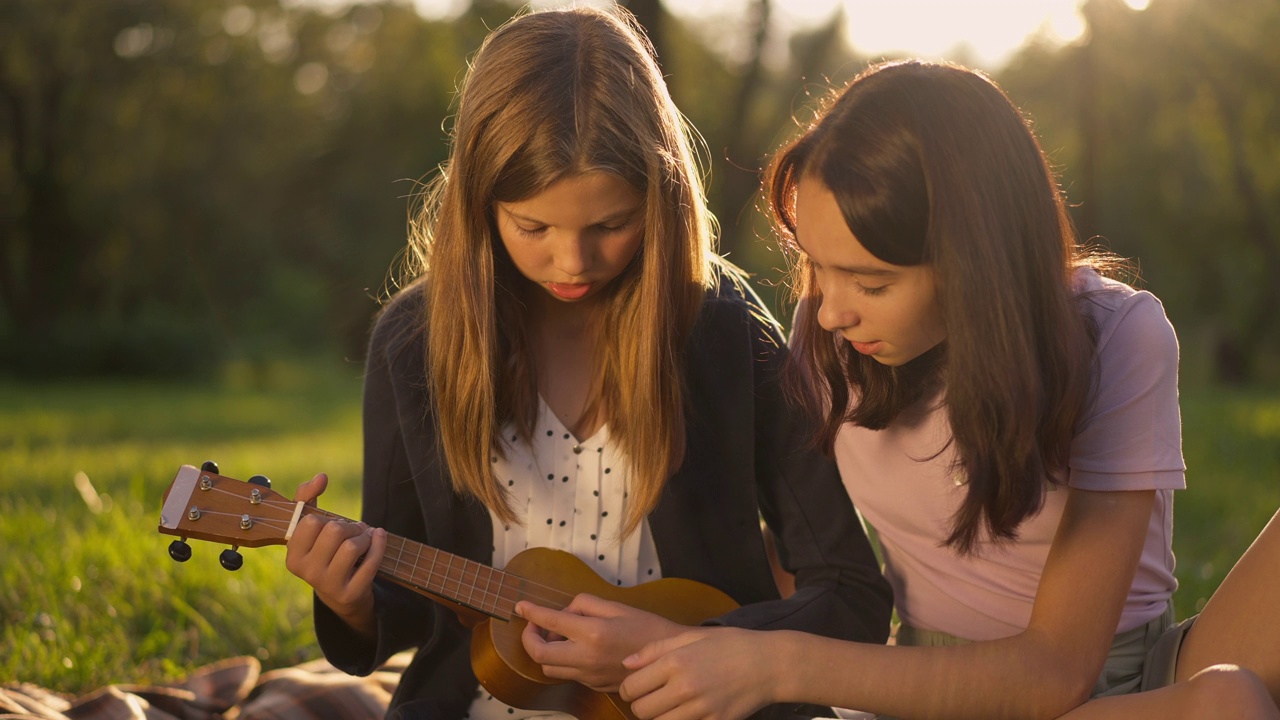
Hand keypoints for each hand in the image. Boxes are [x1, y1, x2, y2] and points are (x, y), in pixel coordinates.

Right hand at [284, 473, 386, 637]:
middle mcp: (307, 573)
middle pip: (335, 531)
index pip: (312, 521)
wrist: (341, 594)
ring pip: (353, 546)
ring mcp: (329, 585)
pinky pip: (371, 561)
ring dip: (365, 536)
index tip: (333, 527)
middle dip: (350, 526)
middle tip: (355, 531)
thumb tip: (321, 477)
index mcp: (293, 557)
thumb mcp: (310, 527)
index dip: (329, 519)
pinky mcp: (351, 593)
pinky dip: (379, 544)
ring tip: (364, 538)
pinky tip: (379, 537)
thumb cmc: (325, 552)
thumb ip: (306, 496)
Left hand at [516, 594, 685, 691]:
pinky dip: (562, 660)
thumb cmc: (647, 628)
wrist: (669, 661)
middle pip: (540, 653)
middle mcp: (587, 657)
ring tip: (558, 636)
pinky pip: (568, 674)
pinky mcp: (594, 685)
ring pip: (550, 668)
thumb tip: (565, 609)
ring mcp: (590, 675)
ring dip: (545, 650)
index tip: (521, 606)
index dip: (531, 612)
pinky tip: (575, 647)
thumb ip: (586, 603)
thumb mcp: (617, 606)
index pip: (550, 621)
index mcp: (593, 633)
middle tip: (534, 625)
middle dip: (529, 638)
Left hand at [619, 627, 779, 719]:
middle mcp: (685, 688)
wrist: (769, 664)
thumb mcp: (692, 636)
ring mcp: (700, 710)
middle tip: (652, 697)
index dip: (629, 689)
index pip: (631, 688)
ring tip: (668, 706)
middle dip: (641, 705)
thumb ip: (655, 650)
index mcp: (675, 662)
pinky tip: (686, 712)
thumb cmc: (730, 645)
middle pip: (641, 711)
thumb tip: (627, 664)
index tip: (637, 687)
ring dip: (658, 717)